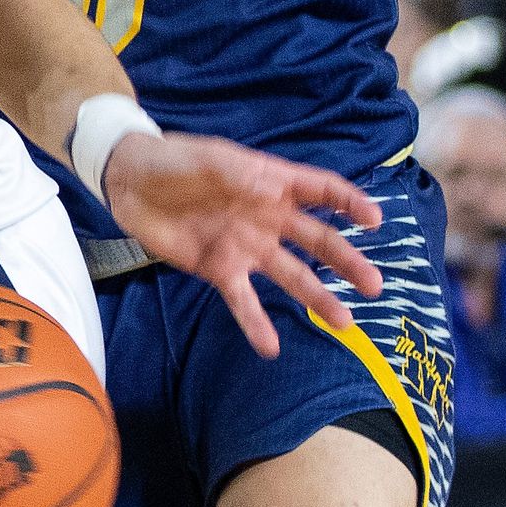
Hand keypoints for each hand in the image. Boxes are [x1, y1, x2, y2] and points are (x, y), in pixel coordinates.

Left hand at [102, 132, 382, 360]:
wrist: (131, 183)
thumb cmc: (175, 161)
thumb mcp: (207, 158)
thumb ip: (237, 174)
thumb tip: (268, 188)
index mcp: (273, 182)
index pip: (323, 191)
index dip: (350, 203)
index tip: (374, 221)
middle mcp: (269, 217)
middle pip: (318, 241)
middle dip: (347, 262)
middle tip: (374, 286)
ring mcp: (247, 246)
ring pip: (291, 275)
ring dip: (317, 298)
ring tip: (344, 324)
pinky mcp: (220, 269)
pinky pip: (242, 299)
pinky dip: (255, 323)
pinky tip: (270, 348)